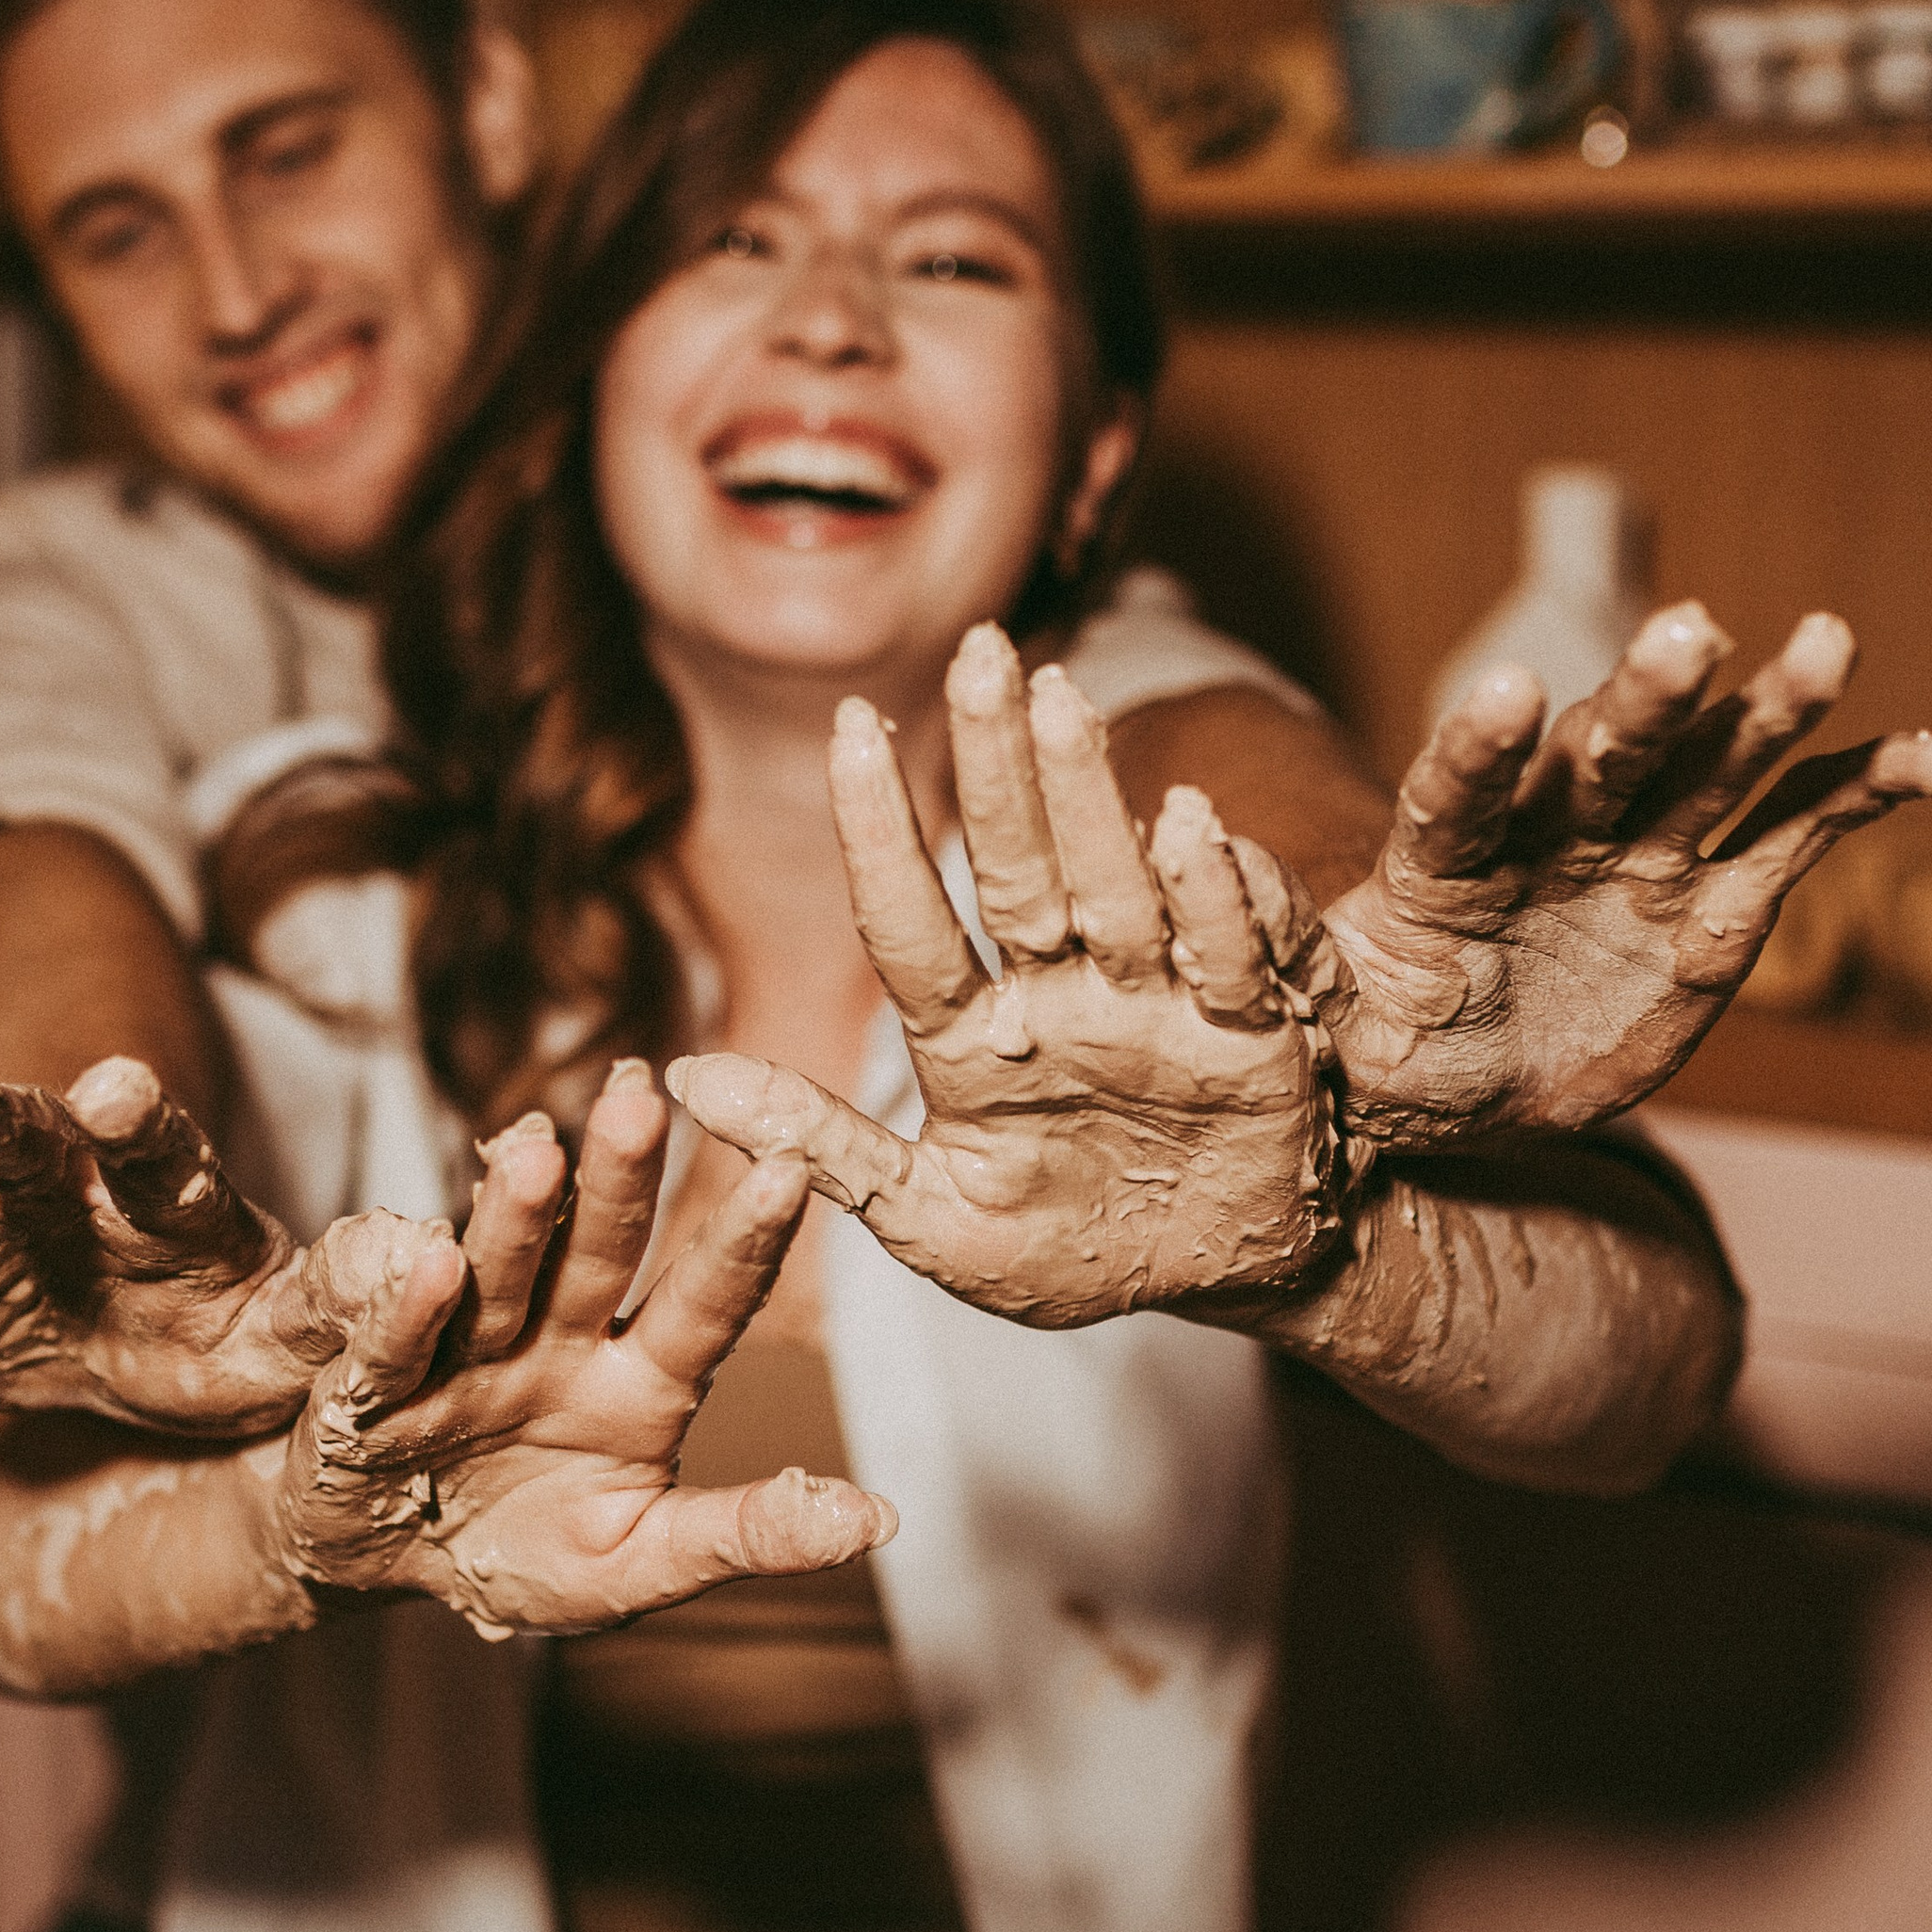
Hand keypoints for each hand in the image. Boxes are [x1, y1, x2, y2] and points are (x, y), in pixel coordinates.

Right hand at [0, 1056, 408, 1435]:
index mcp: (166, 1204)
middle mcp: (56, 1193)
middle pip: (17, 1147)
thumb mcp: (290, 1336)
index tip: (111, 1087)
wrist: (145, 1346)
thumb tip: (425, 1262)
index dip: (135, 1120)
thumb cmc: (228, 1333)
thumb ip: (343, 1308)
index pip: (156, 1148)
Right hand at [270, 1064, 893, 1633]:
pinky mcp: (375, 1387)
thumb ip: (747, 1533)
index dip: (744, 1240)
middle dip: (620, 1178)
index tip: (791, 1169)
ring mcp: (468, 1354)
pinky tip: (431, 1265)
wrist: (388, 1567)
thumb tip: (878, 1520)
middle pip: (598, 1251)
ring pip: (499, 1274)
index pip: (705, 1299)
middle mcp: (559, 1341)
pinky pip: (397, 1349)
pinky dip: (410, 1310)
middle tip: (642, 1098)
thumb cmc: (530, 1555)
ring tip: (537, 1153)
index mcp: (641, 1380)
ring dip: (516, 1216)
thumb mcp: (643, 1565)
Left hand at [668, 622, 1350, 1331]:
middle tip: (980, 649)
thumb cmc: (1067, 1252)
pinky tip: (1192, 824)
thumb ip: (824, 1150)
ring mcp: (1153, 1007)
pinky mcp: (1248, 1036)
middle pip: (1017, 869)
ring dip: (1090, 797)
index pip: (908, 923)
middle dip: (996, 763)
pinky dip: (1215, 894)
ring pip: (1113, 886)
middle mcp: (1060, 999)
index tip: (850, 726)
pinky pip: (1230, 957)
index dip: (880, 831)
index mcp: (973, 1041)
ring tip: (1062, 702)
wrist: (1216, 1281)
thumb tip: (683, 1078)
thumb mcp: (933, 1223)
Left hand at [1318, 606, 1931, 1149]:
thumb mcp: (1312, 1018)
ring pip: (1709, 767)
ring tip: (1829, 642)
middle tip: (1693, 629)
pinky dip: (1867, 791)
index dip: (1480, 745)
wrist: (1455, 1087)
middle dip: (1647, 696)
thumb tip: (1204, 850)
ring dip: (1770, 710)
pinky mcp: (1714, 899)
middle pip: (1600, 754)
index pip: (1456, 794)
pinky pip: (1798, 834)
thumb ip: (1275, 941)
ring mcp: (1639, 858)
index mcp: (1441, 865)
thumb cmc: (1370, 1051)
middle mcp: (1548, 836)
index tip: (1511, 690)